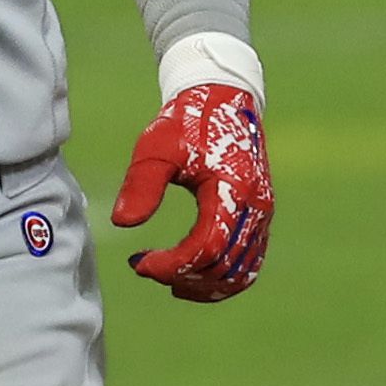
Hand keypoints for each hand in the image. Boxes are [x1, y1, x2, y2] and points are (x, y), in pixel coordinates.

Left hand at [114, 84, 273, 303]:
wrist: (224, 100)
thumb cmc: (187, 122)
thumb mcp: (157, 145)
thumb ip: (141, 183)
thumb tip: (122, 223)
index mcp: (232, 188)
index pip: (207, 247)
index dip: (173, 265)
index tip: (138, 263)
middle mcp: (256, 206)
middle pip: (223, 267)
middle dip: (182, 276)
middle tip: (144, 266)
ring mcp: (262, 214)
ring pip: (240, 273)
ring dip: (202, 285)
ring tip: (165, 277)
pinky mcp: (261, 218)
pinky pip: (248, 265)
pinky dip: (220, 280)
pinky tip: (187, 277)